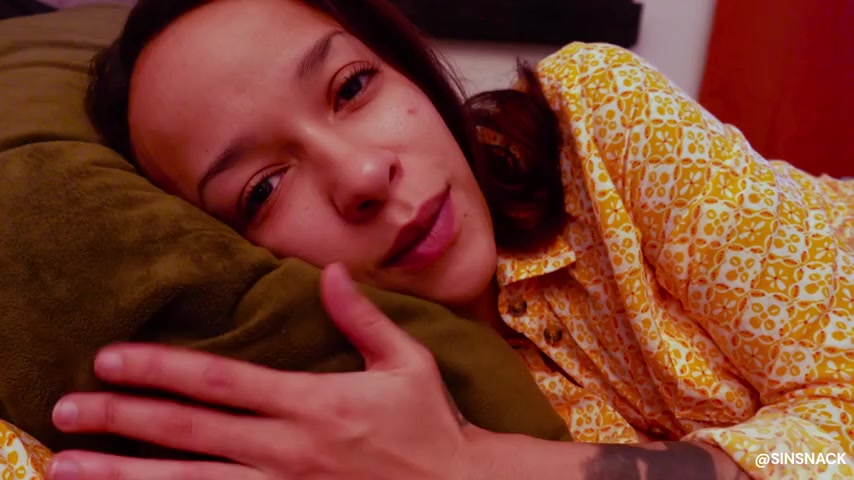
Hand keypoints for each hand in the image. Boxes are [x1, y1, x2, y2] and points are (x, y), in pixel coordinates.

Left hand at [48, 263, 478, 479]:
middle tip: (64, 411)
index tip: (110, 358)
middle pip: (189, 432)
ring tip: (71, 468)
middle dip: (121, 419)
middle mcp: (287, 449)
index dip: (160, 368)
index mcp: (313, 403)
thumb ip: (362, 318)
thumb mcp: (407, 363)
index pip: (220, 381)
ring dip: (125, 475)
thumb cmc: (431, 426)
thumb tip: (329, 272)